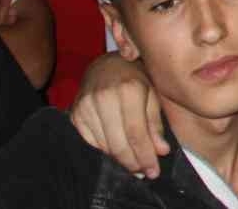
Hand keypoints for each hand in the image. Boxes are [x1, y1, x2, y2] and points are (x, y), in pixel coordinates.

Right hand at [71, 53, 169, 178]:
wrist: (106, 65)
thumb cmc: (135, 78)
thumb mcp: (153, 93)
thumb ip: (156, 123)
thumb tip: (161, 151)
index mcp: (128, 89)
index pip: (136, 133)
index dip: (145, 156)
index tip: (154, 171)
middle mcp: (104, 97)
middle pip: (118, 143)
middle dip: (133, 162)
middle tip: (144, 173)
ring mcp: (86, 106)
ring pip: (104, 146)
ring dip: (120, 159)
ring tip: (134, 164)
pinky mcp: (75, 114)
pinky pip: (91, 142)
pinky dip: (106, 150)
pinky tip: (117, 150)